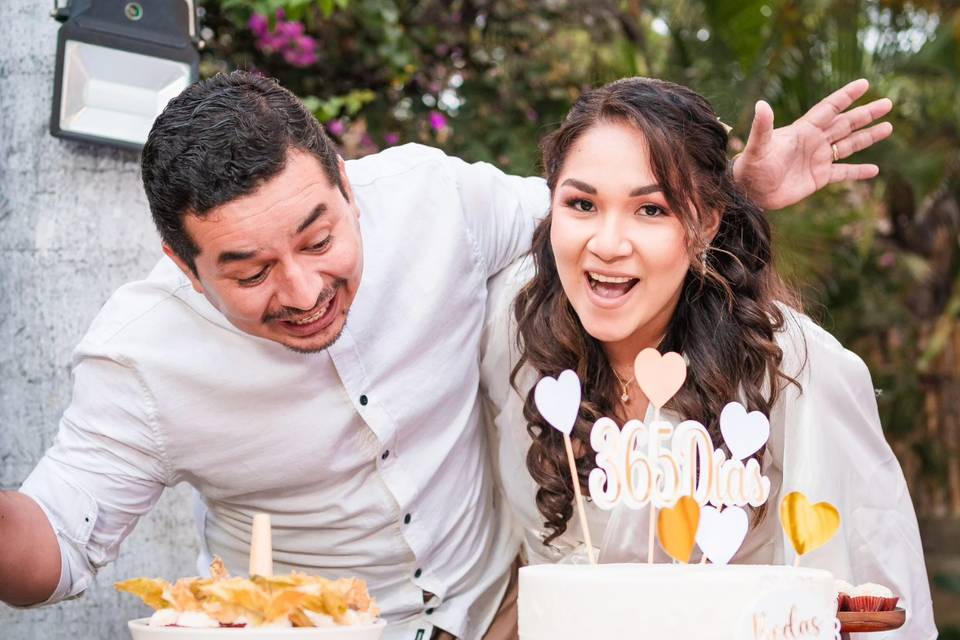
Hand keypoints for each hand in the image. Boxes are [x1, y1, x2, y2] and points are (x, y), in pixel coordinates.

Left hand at [733, 78, 892, 210]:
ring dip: (868, 137)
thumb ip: (762, 126)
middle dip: (866, 114)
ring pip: (848, 145)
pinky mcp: (819, 178)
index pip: (829, 108)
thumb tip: (761, 104)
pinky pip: (843, 172)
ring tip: (888, 128)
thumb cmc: (751, 167)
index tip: (864, 83)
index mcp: (803, 130)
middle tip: (888, 103)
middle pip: (845, 124)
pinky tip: (874, 170)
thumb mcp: (758, 146)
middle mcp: (814, 142)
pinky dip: (858, 171)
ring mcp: (818, 159)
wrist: (750, 192)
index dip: (846, 96)